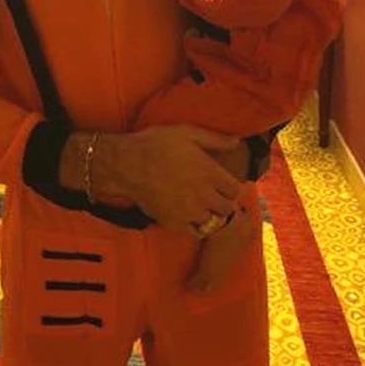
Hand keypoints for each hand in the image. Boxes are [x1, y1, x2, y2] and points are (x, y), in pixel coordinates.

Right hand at [96, 125, 243, 232]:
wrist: (127, 164)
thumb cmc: (157, 144)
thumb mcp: (187, 133)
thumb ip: (214, 139)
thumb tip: (236, 142)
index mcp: (210, 172)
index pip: (235, 189)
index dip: (232, 186)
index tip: (225, 184)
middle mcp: (204, 195)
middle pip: (227, 208)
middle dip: (225, 202)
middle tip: (216, 196)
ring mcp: (189, 212)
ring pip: (214, 222)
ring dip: (213, 215)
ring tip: (205, 207)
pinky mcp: (174, 223)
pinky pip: (196, 232)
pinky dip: (198, 226)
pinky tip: (191, 216)